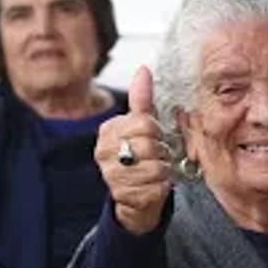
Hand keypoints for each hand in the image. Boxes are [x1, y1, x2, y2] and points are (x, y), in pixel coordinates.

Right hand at [95, 66, 171, 234]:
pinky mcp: (124, 197)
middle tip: (157, 157)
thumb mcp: (141, 126)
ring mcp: (112, 176)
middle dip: (161, 152)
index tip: (154, 138)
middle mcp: (104, 153)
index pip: (144, 123)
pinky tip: (154, 186)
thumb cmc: (140, 156)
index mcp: (108, 131)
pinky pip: (156, 188)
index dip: (157, 132)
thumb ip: (142, 99)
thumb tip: (143, 70)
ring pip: (155, 168)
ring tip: (156, 172)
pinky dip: (162, 188)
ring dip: (163, 171)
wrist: (134, 196)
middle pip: (150, 145)